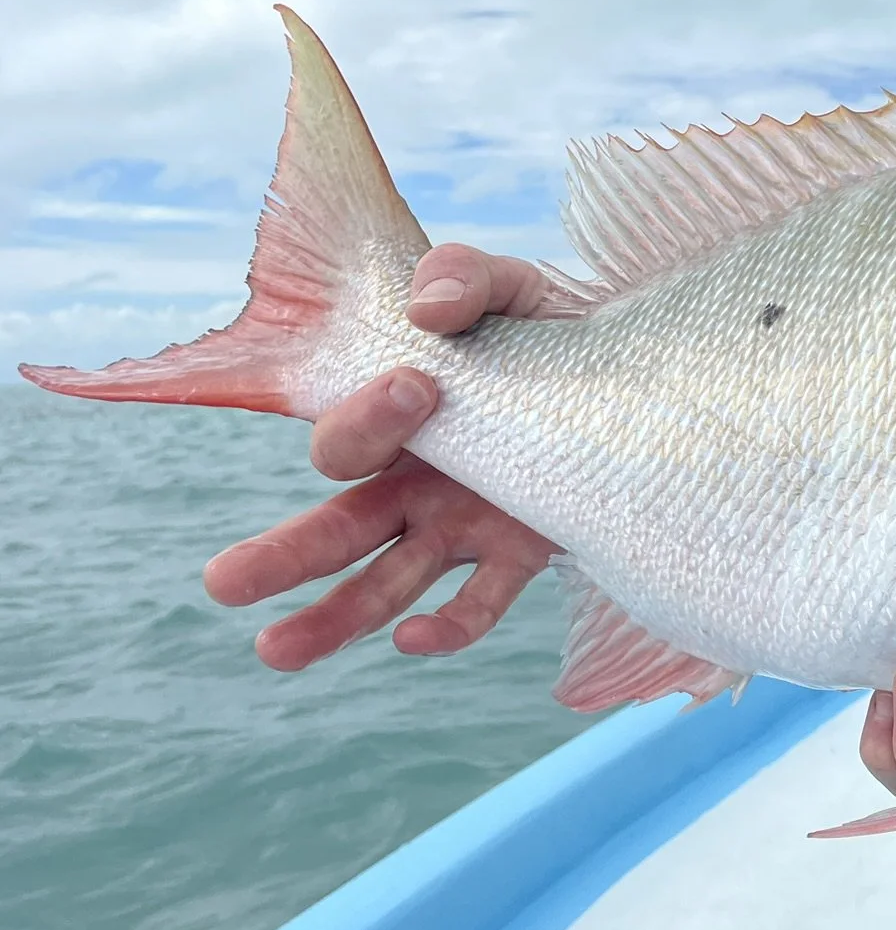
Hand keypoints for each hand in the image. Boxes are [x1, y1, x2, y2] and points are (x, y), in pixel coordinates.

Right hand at [204, 245, 561, 670]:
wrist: (637, 377)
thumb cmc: (554, 329)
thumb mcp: (518, 290)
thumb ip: (468, 277)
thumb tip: (427, 305)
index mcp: (397, 423)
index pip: (349, 436)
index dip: (365, 417)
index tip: (418, 382)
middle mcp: (418, 482)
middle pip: (336, 528)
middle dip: (281, 555)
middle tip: (224, 582)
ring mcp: (465, 524)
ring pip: (386, 581)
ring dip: (333, 616)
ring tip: (273, 652)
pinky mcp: (523, 552)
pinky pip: (479, 603)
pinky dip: (450, 625)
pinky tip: (417, 639)